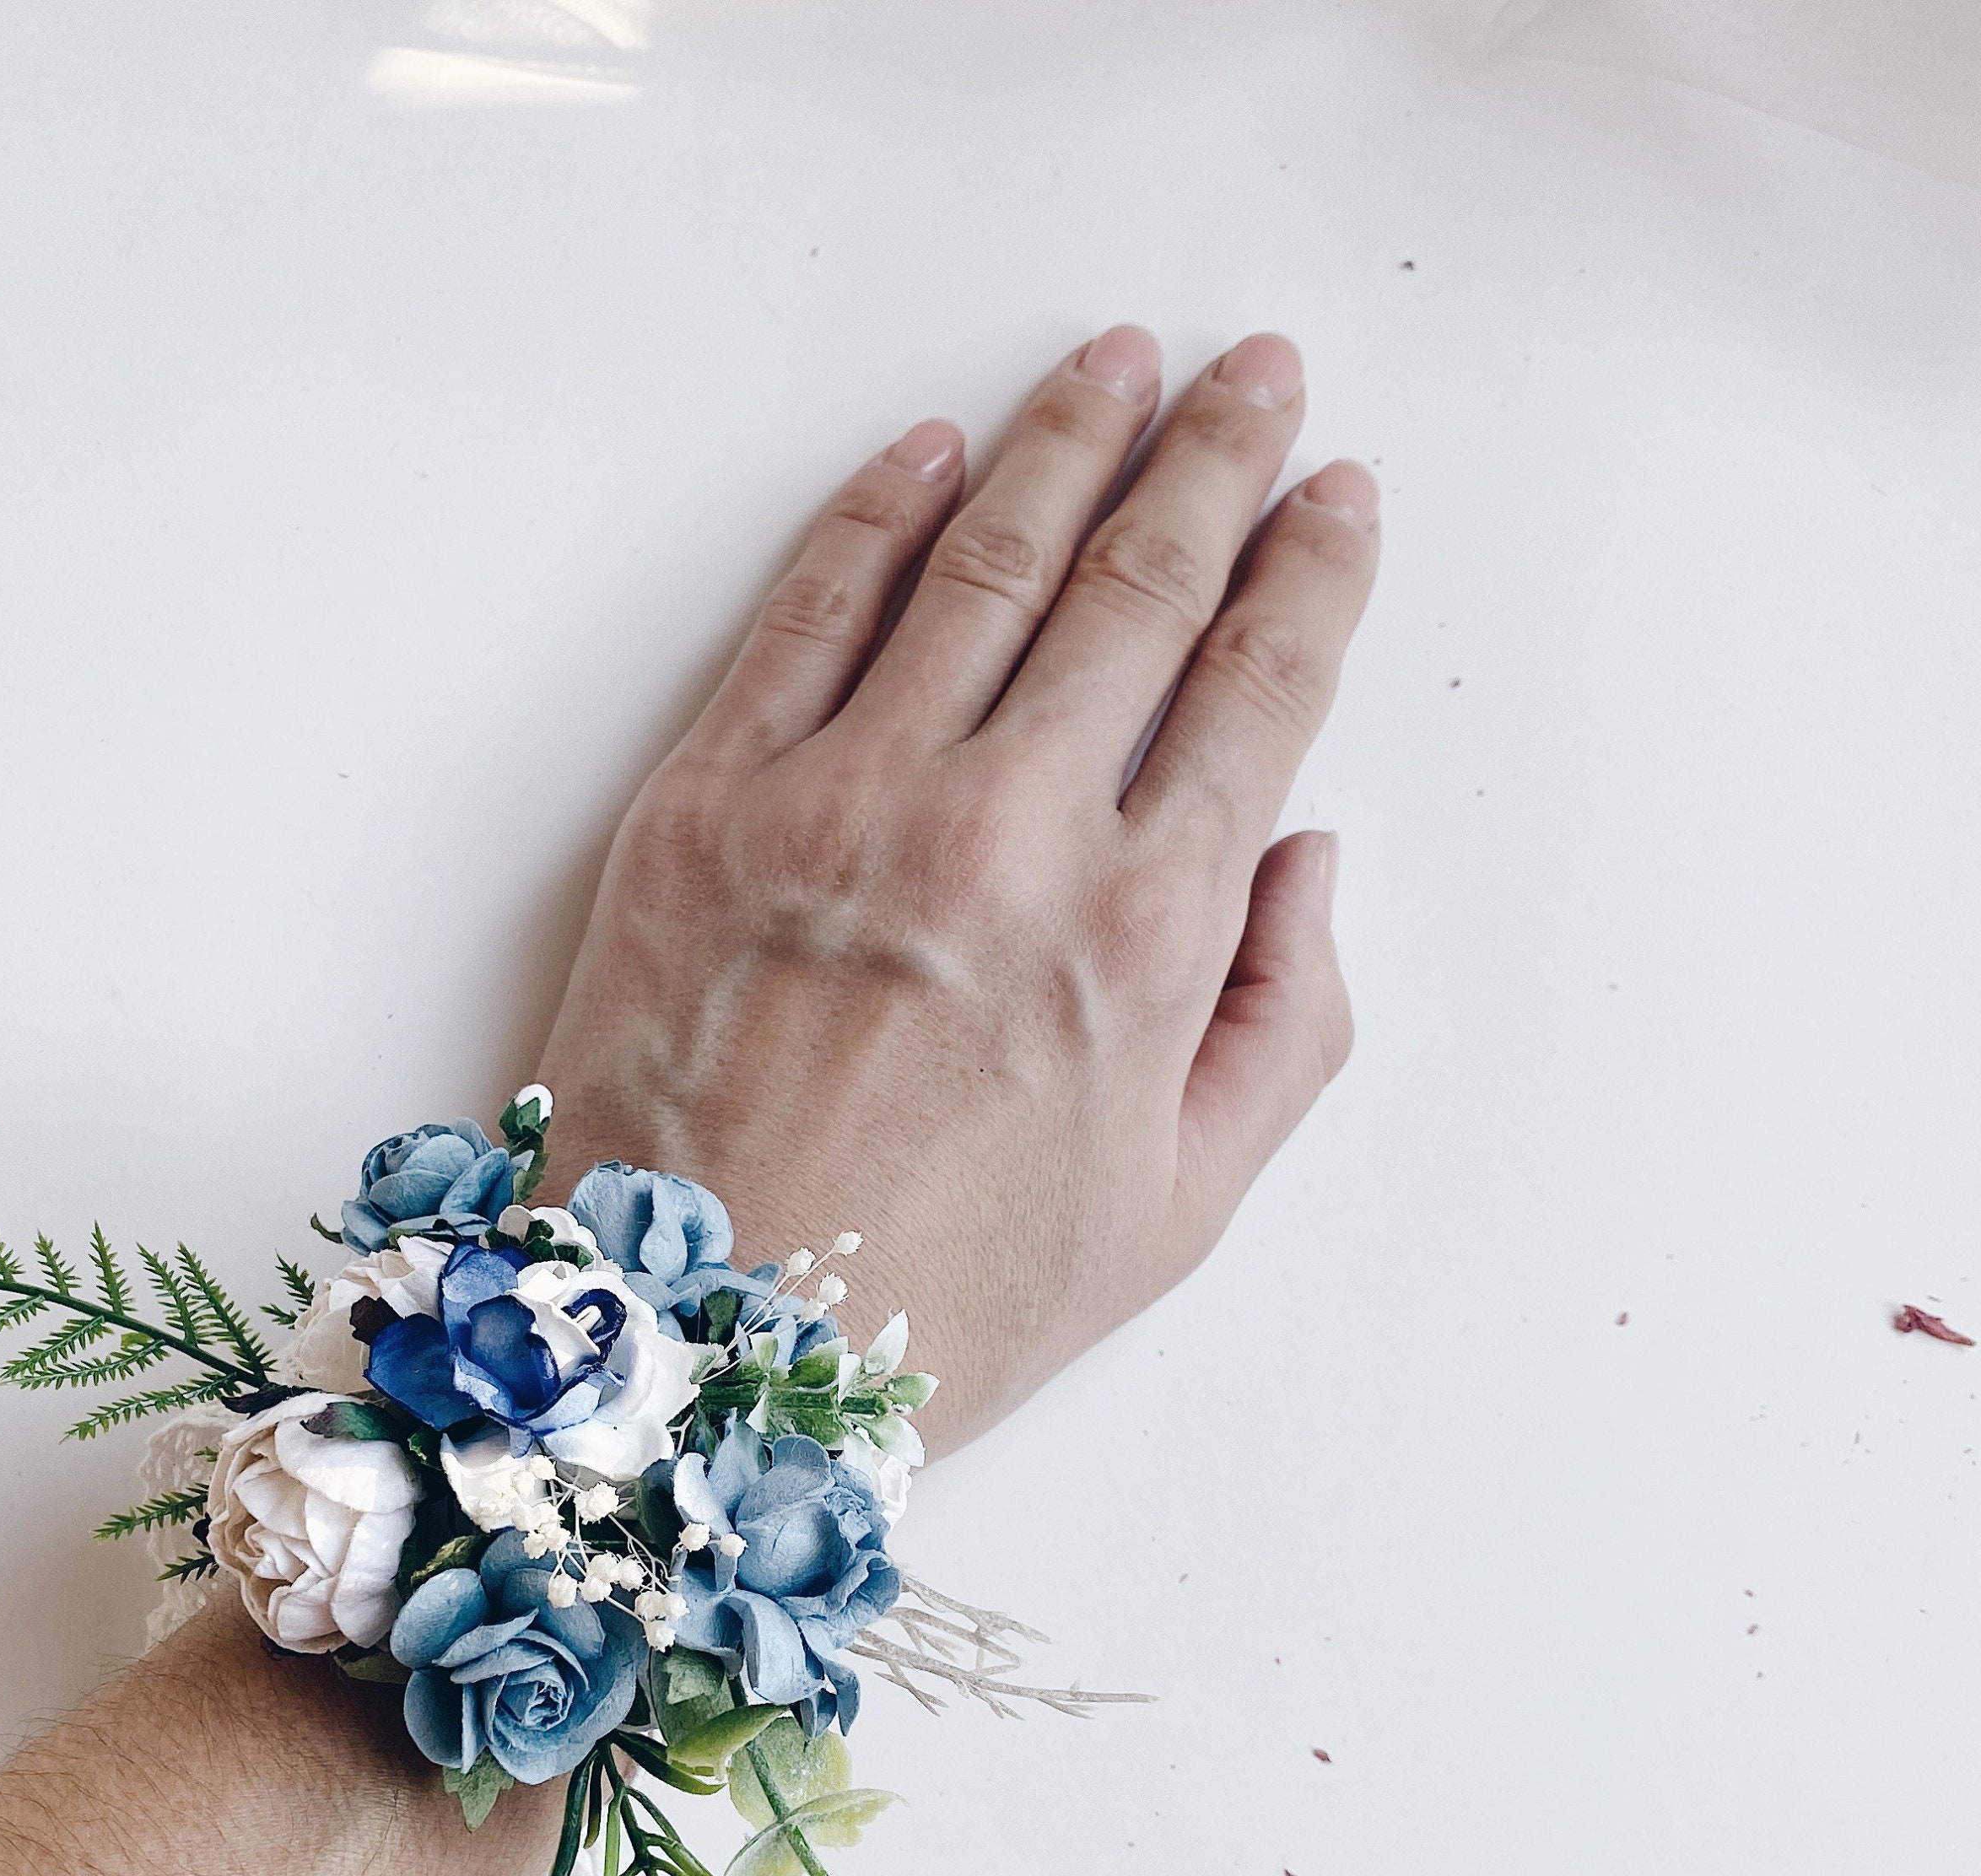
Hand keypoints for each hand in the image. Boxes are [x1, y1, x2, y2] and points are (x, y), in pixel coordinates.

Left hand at [539, 327, 1377, 1444]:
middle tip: (1252, 376)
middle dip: (1213, 459)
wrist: (697, 1351)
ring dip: (1065, 442)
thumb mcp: (1177, 1210)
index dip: (1313, 571)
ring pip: (983, 561)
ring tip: (1116, 366)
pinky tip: (928, 455)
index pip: (1262, 689)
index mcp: (1143, 935)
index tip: (1336, 497)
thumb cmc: (940, 1302)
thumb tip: (1306, 860)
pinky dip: (874, 514)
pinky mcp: (706, 803)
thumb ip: (1282, 1026)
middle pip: (1139, 586)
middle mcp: (1007, 833)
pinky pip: (806, 612)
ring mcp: (845, 802)